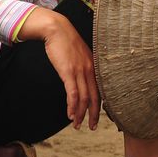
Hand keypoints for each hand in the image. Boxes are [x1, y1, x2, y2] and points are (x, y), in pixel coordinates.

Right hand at [19, 8, 100, 129]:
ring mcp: (80, 71)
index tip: (98, 117)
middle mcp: (90, 70)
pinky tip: (70, 115)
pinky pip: (72, 93)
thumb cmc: (66, 42)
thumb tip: (80, 79)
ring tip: (77, 125)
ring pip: (84, 98)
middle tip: (91, 127)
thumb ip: (82, 67)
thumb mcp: (78, 55)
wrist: (57, 29)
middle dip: (94, 115)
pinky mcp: (68, 72)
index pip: (100, 91)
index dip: (100, 106)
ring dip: (81, 114)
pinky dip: (72, 106)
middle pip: (95, 98)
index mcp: (94, 67)